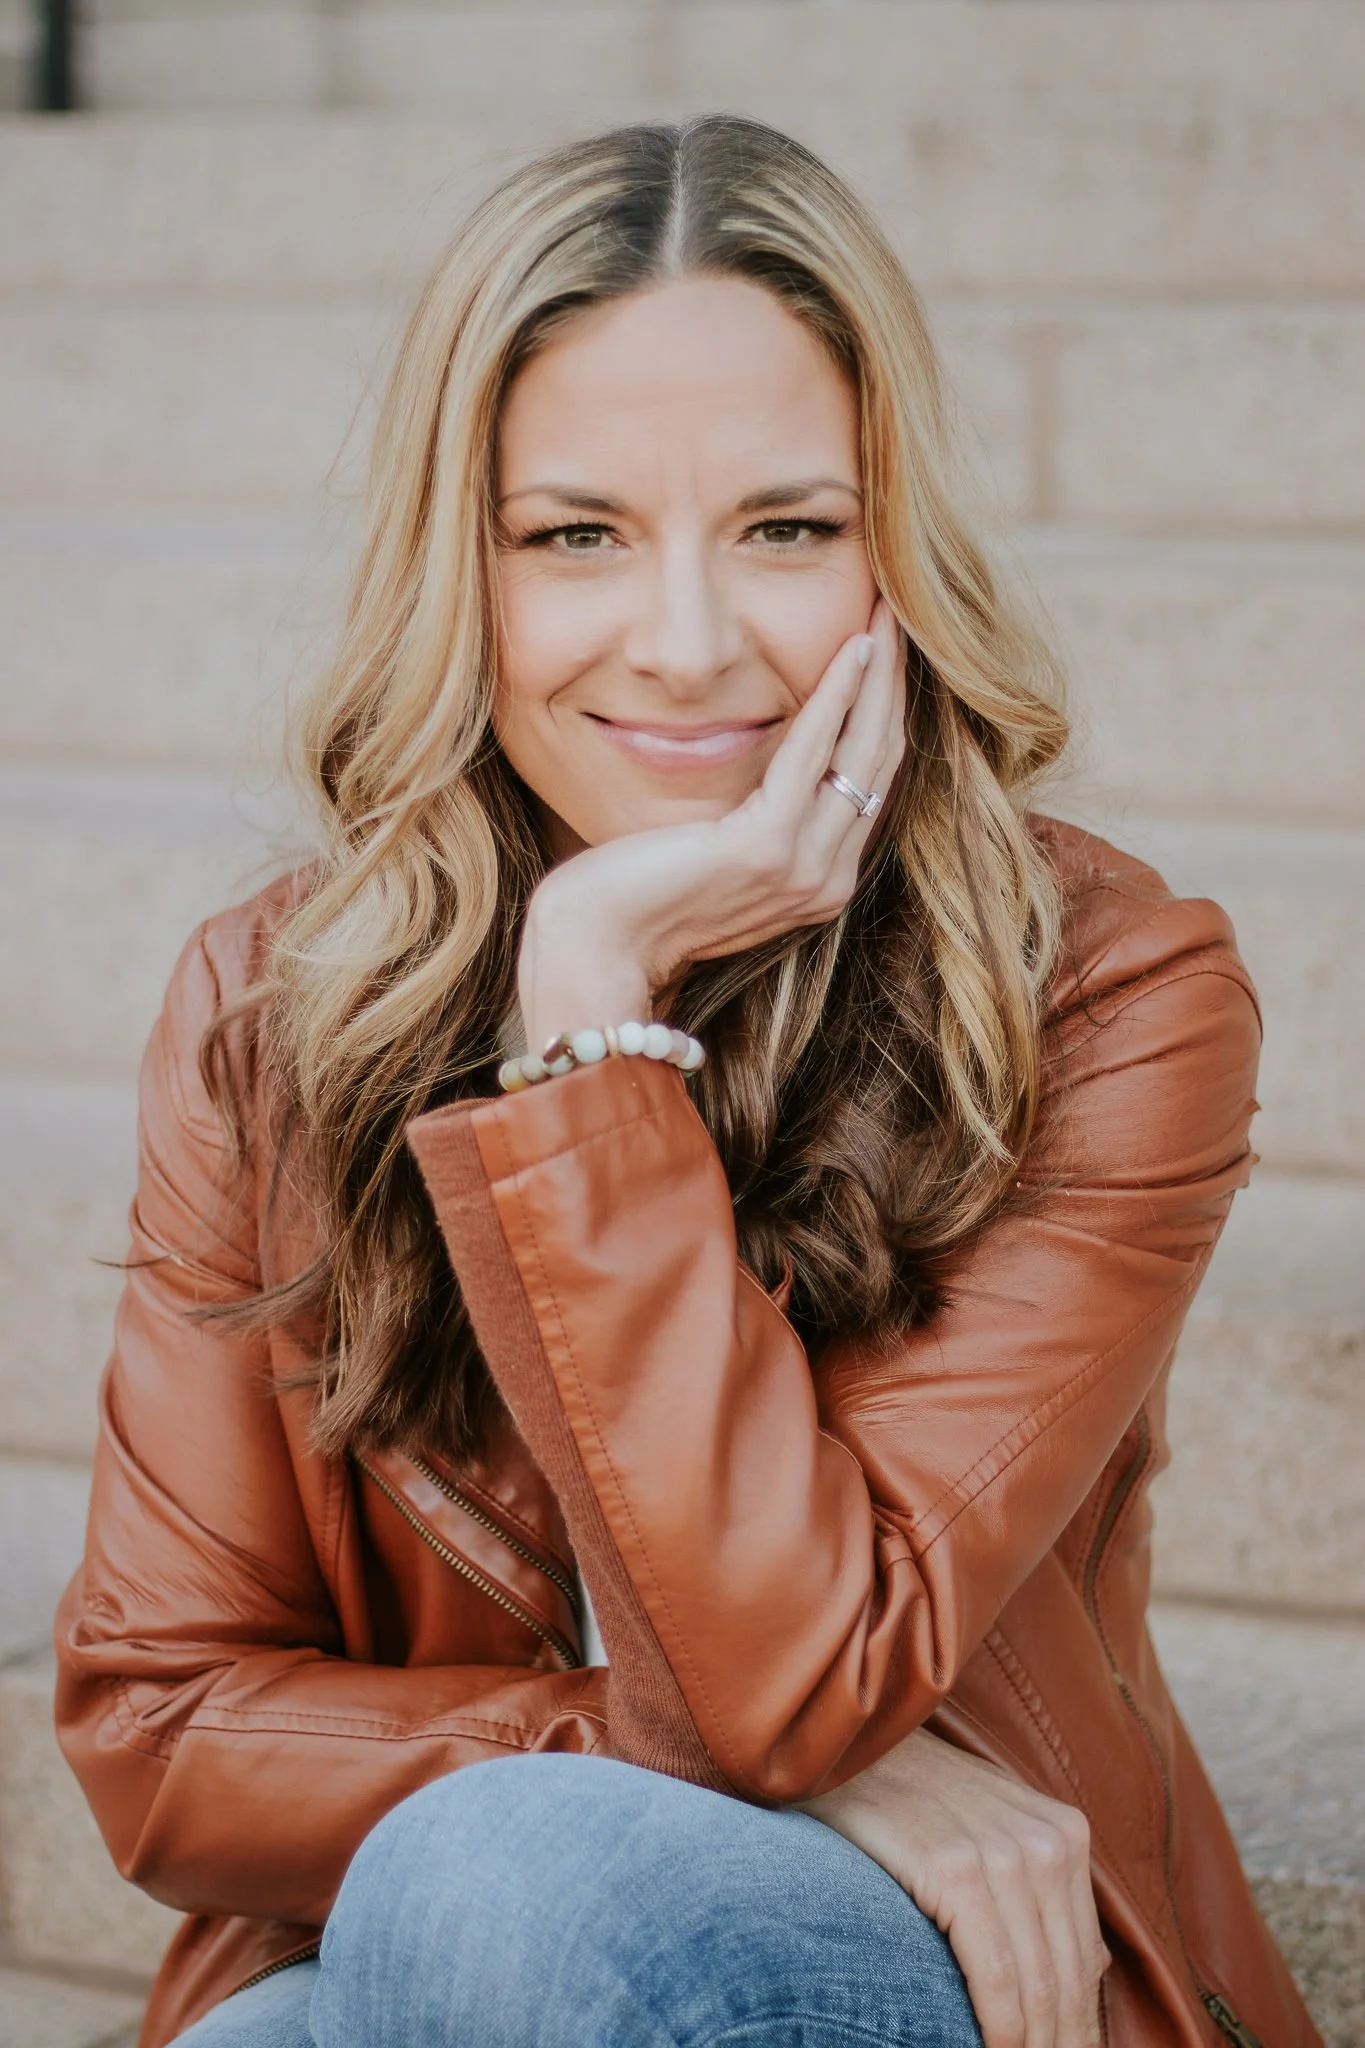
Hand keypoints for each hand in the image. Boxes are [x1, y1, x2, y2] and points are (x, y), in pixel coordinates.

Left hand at [516, 598, 905, 1049]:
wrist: (595, 953)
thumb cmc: (632, 901)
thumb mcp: (708, 853)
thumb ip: (748, 820)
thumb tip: (756, 762)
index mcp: (818, 882)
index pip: (869, 782)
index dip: (882, 710)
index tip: (882, 646)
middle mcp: (825, 880)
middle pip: (881, 761)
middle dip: (894, 683)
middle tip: (896, 611)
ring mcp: (802, 868)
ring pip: (865, 753)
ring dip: (879, 677)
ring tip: (883, 613)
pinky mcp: (766, 848)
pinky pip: (813, 755)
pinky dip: (837, 697)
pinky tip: (851, 650)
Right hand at [798, 1726, 1108, 2047]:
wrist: (848, 1744)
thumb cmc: (915, 1794)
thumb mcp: (993, 1824)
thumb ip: (1042, 1888)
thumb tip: (1091, 1969)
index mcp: (1064, 1834)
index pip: (1083, 1961)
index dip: (1078, 2026)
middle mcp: (1044, 1842)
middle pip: (1065, 1980)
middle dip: (1060, 2043)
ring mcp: (1001, 1853)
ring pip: (1036, 1986)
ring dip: (1031, 2046)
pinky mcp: (954, 1868)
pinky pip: (993, 1975)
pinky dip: (998, 2028)